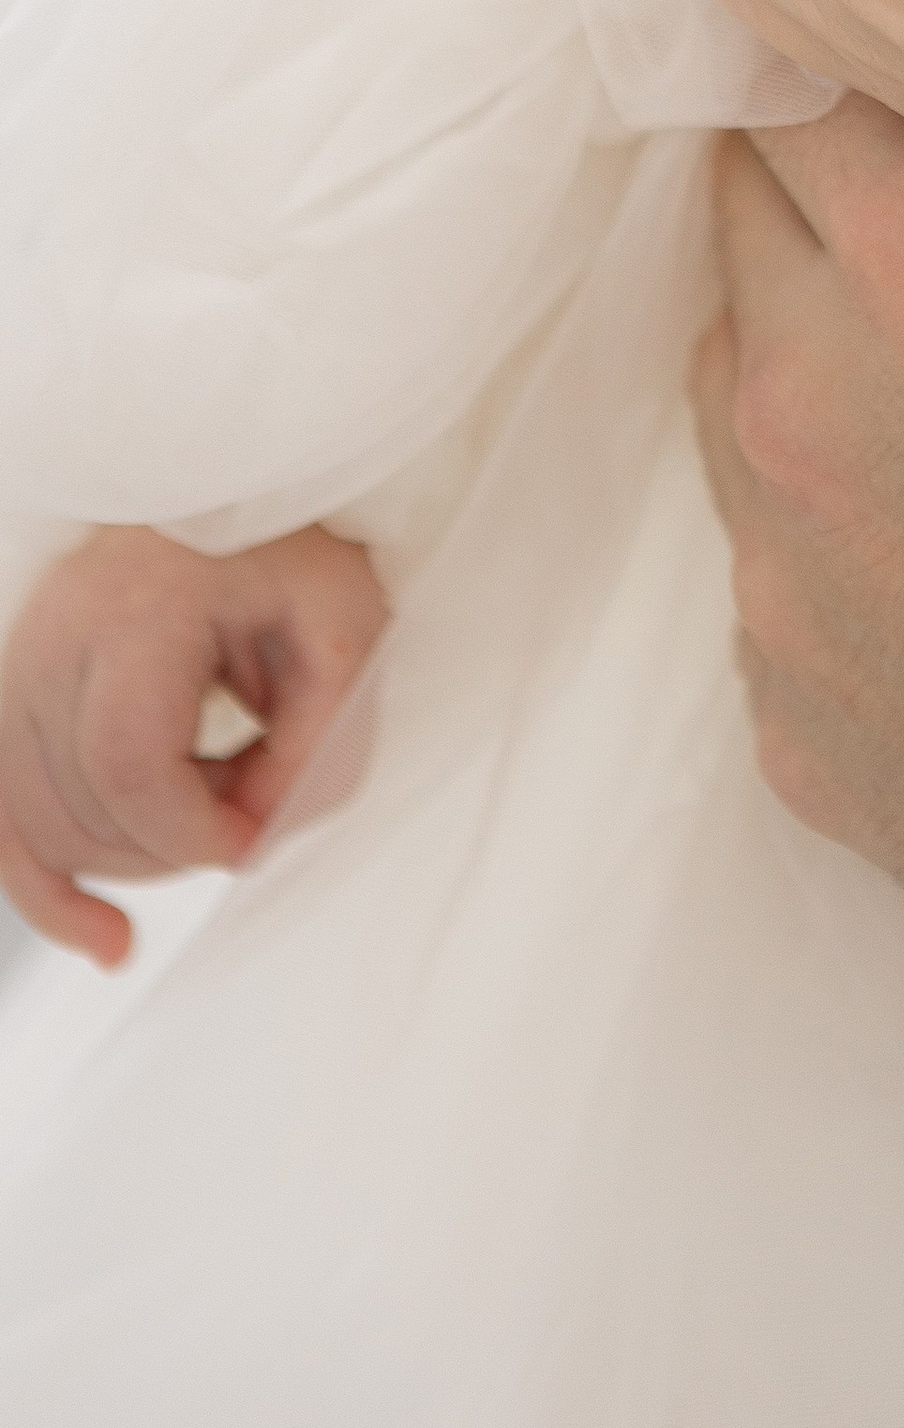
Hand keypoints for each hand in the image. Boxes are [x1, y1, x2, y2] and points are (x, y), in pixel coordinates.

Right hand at [0, 526, 385, 965]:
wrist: (236, 487)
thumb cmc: (296, 550)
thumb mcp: (345, 625)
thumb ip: (318, 738)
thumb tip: (254, 840)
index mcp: (138, 604)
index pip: (125, 761)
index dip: (192, 826)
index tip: (256, 831)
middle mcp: (54, 633)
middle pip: (78, 800)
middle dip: (172, 838)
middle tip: (253, 799)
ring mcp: (19, 663)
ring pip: (33, 818)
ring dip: (127, 856)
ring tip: (211, 818)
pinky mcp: (12, 694)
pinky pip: (2, 815)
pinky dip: (45, 889)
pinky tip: (107, 941)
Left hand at [695, 100, 903, 955]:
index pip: (805, 62)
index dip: (862, 41)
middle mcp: (809, 381)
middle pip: (750, 202)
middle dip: (829, 179)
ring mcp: (775, 547)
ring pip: (741, 368)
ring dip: (821, 342)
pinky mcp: (777, 689)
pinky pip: (772, 548)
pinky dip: (837, 517)